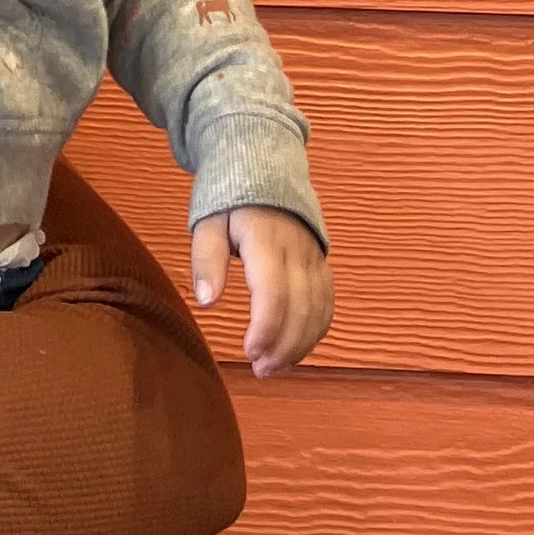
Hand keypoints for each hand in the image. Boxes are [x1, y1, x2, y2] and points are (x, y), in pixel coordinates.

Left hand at [191, 205, 333, 375]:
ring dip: (301, 345)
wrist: (264, 164)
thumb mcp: (208, 221)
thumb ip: (206, 260)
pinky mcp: (322, 263)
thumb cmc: (230, 198)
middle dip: (283, 347)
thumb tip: (207, 301)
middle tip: (260, 370)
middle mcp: (297, 250)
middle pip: (300, 308)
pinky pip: (327, 303)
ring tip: (275, 367)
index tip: (248, 352)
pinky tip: (296, 349)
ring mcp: (314, 256)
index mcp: (266, 239)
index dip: (265, 329)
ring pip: (318, 309)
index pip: (273, 293)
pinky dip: (316, 331)